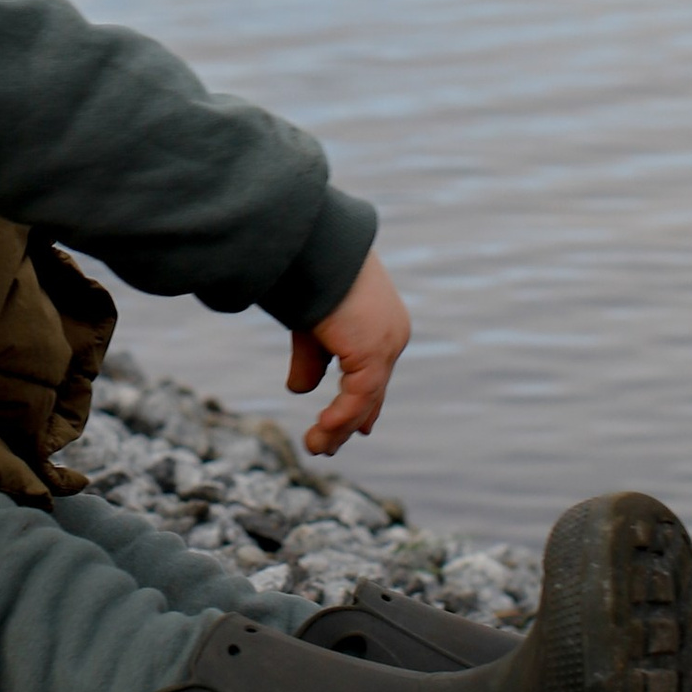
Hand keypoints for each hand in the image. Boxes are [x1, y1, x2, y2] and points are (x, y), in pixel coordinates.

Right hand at [285, 251, 410, 457]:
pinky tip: (320, 431)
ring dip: (338, 427)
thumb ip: (312, 358)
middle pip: (374, 390)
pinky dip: (338, 418)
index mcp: (382, 323)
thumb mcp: (311, 325)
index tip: (359, 428)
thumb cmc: (311, 273)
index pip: (375, 372)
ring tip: (315, 447)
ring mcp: (387, 344)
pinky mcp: (373, 352)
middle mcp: (392, 335)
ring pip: (365, 399)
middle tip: (330, 445)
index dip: (366, 402)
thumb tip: (300, 390)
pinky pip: (357, 398)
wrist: (314, 245)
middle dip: (352, 420)